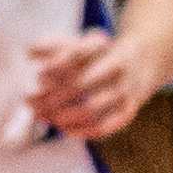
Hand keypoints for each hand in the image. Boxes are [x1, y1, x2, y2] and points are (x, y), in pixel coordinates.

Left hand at [26, 27, 154, 141]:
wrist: (142, 61)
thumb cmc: (99, 54)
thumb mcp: (79, 42)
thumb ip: (53, 45)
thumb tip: (31, 52)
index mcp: (102, 45)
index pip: (76, 54)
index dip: (55, 66)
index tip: (39, 74)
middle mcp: (117, 66)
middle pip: (80, 83)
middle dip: (51, 96)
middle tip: (30, 102)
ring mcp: (125, 89)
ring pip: (91, 107)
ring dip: (63, 115)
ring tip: (43, 116)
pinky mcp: (129, 109)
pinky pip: (106, 125)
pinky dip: (83, 130)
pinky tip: (65, 129)